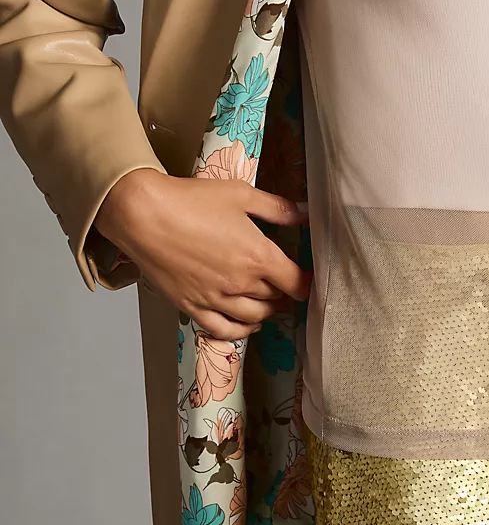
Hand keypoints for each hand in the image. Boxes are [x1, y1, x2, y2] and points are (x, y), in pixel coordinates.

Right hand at [94, 168, 311, 339]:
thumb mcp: (241, 195)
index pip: (296, 282)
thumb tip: (306, 214)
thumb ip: (277, 208)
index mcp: (258, 256)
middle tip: (284, 283)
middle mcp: (240, 283)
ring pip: (253, 317)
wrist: (143, 214)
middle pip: (275, 299)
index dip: (307, 283)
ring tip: (269, 301)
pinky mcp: (192, 306)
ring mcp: (215, 299)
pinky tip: (246, 324)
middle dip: (284, 292)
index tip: (308, 279)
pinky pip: (223, 330)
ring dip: (266, 311)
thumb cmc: (190, 200)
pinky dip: (240, 330)